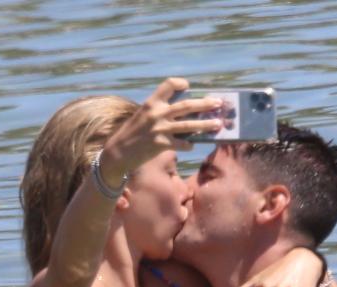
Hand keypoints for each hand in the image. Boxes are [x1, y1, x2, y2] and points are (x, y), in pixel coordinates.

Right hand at [100, 78, 222, 181]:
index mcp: (151, 103)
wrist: (117, 152)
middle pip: (186, 105)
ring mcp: (159, 129)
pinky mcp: (161, 144)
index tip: (188, 87)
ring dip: (206, 124)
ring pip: (189, 125)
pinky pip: (182, 144)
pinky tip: (192, 145)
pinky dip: (189, 145)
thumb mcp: (142, 117)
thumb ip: (159, 112)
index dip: (180, 84)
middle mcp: (156, 113)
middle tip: (218, 103)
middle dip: (205, 104)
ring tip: (218, 124)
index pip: (168, 85)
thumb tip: (185, 114)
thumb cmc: (131, 134)